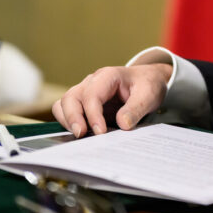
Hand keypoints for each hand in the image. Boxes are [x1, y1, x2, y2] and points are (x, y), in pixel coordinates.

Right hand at [52, 63, 171, 137]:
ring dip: (68, 121)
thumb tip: (122, 124)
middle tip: (81, 135)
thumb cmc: (147, 84)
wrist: (148, 82)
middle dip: (72, 117)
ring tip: (80, 136)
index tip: (100, 132)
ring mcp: (85, 93)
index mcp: (108, 76)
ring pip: (64, 104)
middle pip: (71, 97)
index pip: (92, 94)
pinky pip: (67, 112)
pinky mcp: (84, 105)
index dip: (93, 114)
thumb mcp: (148, 94)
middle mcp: (92, 82)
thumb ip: (136, 108)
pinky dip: (69, 124)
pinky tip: (83, 135)